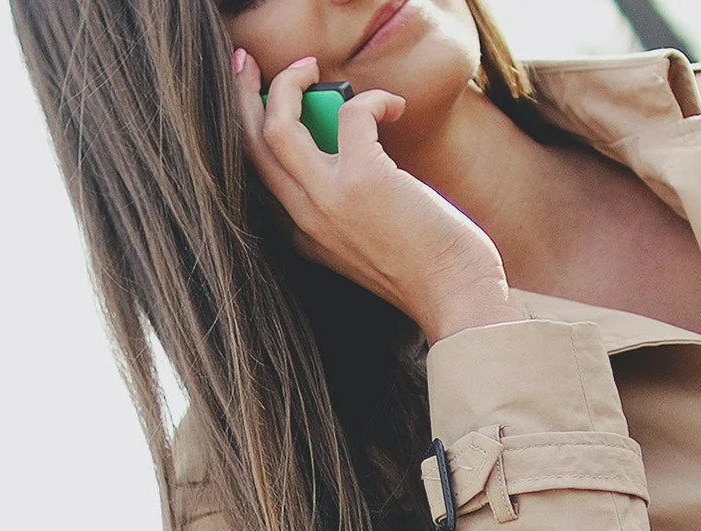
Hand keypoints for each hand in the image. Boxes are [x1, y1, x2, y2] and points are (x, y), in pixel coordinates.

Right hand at [232, 51, 525, 341]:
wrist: (457, 298)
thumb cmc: (429, 269)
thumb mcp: (368, 244)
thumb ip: (347, 209)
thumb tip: (355, 150)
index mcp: (303, 235)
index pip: (257, 176)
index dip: (250, 131)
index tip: (259, 100)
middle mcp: (306, 218)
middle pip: (249, 145)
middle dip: (242, 94)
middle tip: (250, 61)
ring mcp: (330, 198)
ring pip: (276, 126)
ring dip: (288, 84)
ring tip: (310, 66)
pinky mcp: (364, 179)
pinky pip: (349, 113)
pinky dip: (371, 99)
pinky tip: (394, 107)